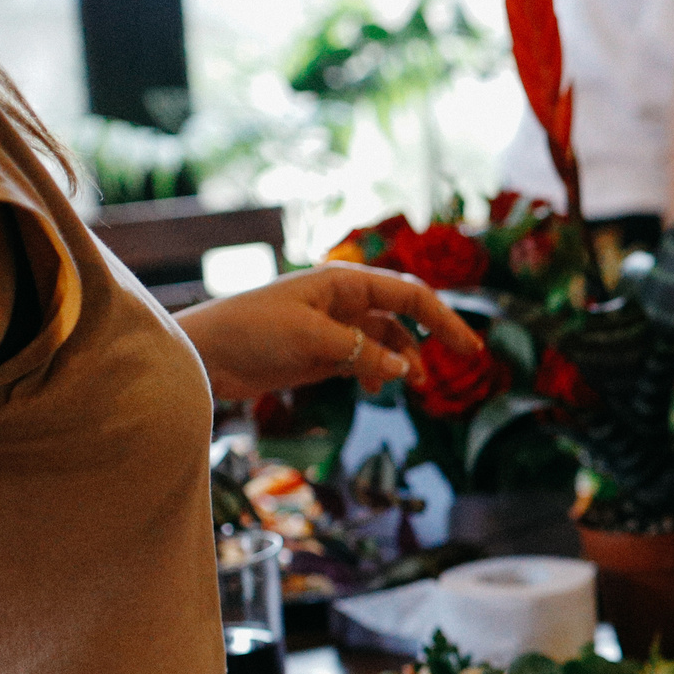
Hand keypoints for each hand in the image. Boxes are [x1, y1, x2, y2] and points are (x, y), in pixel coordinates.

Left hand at [176, 264, 484, 401]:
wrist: (204, 354)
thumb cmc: (251, 331)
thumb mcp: (312, 339)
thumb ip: (363, 352)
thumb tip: (406, 370)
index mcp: (343, 282)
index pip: (409, 295)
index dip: (443, 318)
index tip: (469, 348)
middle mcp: (345, 301)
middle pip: (406, 315)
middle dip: (434, 337)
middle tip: (465, 361)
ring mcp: (337, 328)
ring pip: (390, 342)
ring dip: (406, 361)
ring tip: (415, 387)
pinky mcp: (325, 353)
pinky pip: (368, 361)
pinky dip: (381, 374)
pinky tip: (379, 390)